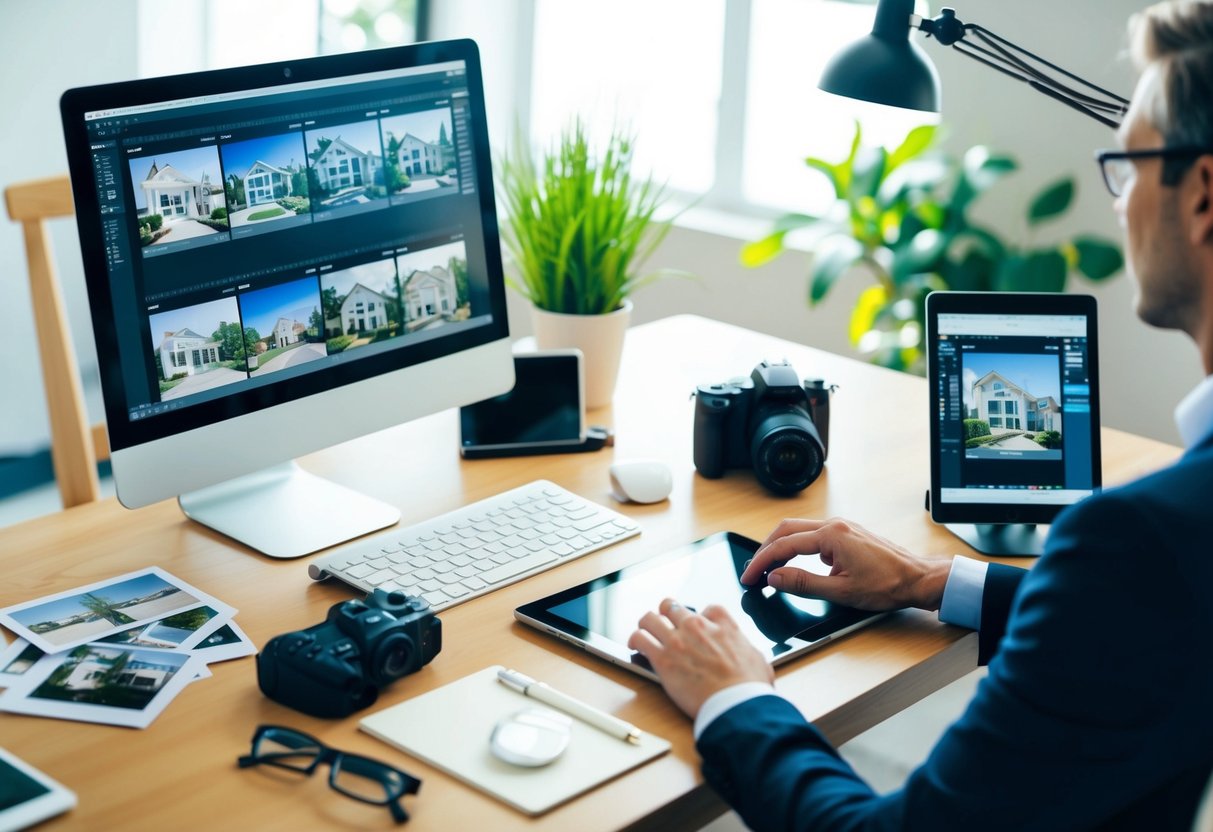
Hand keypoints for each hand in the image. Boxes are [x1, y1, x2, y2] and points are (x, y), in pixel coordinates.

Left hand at [628, 598, 773, 718]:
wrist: (736, 704)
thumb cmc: (750, 688)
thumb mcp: (758, 660)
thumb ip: (746, 650)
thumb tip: (749, 655)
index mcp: (723, 625)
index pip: (707, 609)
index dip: (700, 617)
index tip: (699, 625)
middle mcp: (697, 627)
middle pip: (673, 607)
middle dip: (668, 614)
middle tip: (665, 624)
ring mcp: (677, 641)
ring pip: (650, 618)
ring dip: (647, 624)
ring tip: (645, 632)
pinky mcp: (662, 659)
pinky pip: (640, 639)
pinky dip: (635, 640)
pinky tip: (635, 646)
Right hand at [738, 517, 950, 611]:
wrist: (918, 579)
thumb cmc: (888, 585)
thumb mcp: (841, 592)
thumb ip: (804, 583)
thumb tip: (775, 578)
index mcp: (832, 536)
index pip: (784, 545)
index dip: (762, 562)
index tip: (750, 577)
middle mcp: (835, 525)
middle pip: (786, 530)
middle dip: (766, 550)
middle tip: (753, 571)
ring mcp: (842, 527)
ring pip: (799, 530)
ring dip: (780, 546)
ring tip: (769, 568)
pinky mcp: (847, 534)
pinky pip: (812, 534)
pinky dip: (796, 546)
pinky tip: (795, 563)